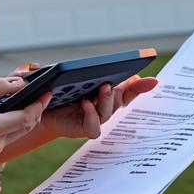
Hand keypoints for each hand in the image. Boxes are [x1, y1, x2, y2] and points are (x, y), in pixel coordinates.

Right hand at [0, 76, 50, 160]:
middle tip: (39, 94)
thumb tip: (18, 82)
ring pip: (19, 132)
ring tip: (26, 100)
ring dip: (25, 117)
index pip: (26, 117)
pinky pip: (9, 138)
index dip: (39, 104)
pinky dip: (14, 125)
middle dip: (35, 110)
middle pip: (26, 126)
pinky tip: (11, 113)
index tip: (46, 92)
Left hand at [34, 72, 159, 139]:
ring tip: (103, 87)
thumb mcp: (69, 76)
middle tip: (114, 79)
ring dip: (107, 99)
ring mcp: (95, 118)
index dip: (141, 86)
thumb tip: (99, 65)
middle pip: (119, 98)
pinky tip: (85, 103)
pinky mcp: (84, 128)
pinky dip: (91, 115)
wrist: (39, 108)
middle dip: (120, 89)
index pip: (127, 89)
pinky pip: (94, 126)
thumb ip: (85, 69)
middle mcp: (103, 106)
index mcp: (104, 92)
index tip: (154, 80)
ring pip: (108, 112)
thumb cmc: (56, 90)